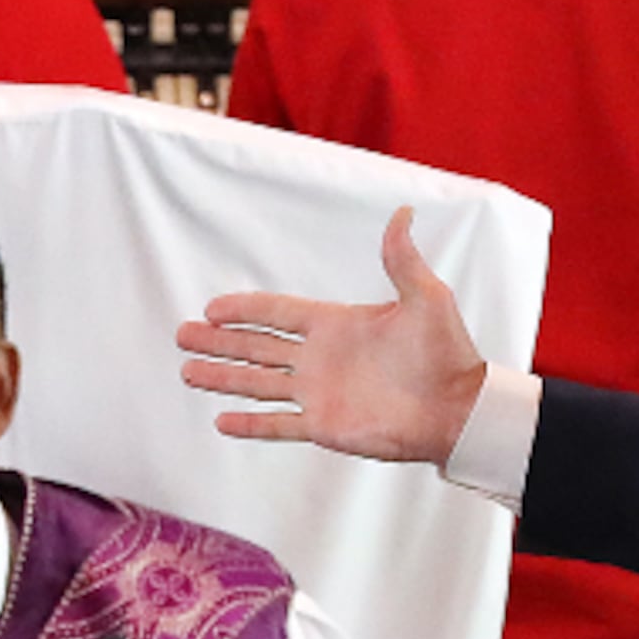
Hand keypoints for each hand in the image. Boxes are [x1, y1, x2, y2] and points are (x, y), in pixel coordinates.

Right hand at [175, 208, 488, 467]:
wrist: (456, 409)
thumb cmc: (446, 353)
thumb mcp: (425, 297)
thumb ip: (401, 259)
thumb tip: (404, 213)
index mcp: (336, 325)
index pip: (278, 313)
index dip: (244, 309)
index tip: (211, 307)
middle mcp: (320, 359)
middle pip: (257, 346)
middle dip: (219, 340)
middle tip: (181, 334)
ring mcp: (318, 393)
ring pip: (258, 384)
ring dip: (223, 377)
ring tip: (187, 371)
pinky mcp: (324, 426)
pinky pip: (278, 425)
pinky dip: (250, 424)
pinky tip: (220, 421)